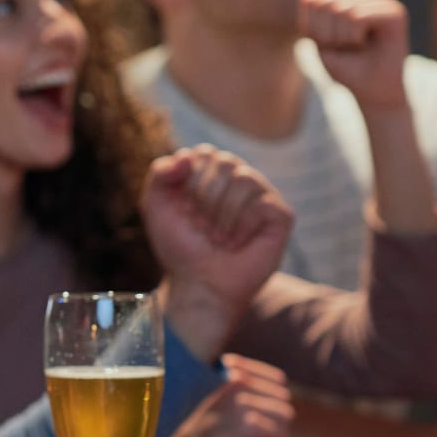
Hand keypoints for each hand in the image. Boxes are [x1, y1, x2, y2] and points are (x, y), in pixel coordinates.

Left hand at [143, 147, 292, 358]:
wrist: (199, 282)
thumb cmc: (180, 245)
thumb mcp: (156, 205)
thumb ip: (160, 173)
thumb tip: (188, 157)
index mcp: (212, 172)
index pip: (204, 153)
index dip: (189, 183)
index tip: (184, 211)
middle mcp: (239, 178)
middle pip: (224, 161)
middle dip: (204, 199)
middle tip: (202, 227)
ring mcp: (262, 195)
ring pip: (244, 178)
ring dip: (222, 214)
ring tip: (219, 238)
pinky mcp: (280, 216)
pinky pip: (263, 203)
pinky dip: (243, 226)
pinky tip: (239, 243)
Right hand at [149, 355, 293, 436]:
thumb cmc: (204, 436)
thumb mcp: (221, 404)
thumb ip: (247, 394)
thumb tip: (282, 397)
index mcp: (233, 379)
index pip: (277, 378)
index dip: (279, 397)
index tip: (269, 413)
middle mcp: (240, 386)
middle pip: (284, 399)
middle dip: (277, 417)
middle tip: (258, 432)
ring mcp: (244, 404)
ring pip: (285, 415)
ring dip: (276, 431)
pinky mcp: (249, 426)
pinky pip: (280, 433)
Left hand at [300, 0, 410, 110]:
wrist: (372, 91)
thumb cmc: (346, 66)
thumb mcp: (319, 37)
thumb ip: (322, 7)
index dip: (311, 28)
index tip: (327, 43)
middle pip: (324, 2)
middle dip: (325, 33)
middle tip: (343, 47)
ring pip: (340, 8)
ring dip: (340, 38)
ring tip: (355, 46)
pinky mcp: (395, 11)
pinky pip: (356, 16)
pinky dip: (352, 37)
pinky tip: (365, 45)